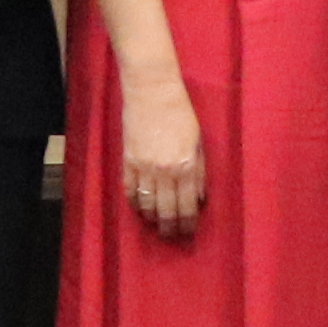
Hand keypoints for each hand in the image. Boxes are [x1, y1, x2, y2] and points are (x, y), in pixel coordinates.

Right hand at [121, 81, 208, 237]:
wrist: (152, 91)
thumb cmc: (181, 113)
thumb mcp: (199, 143)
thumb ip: (199, 173)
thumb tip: (199, 199)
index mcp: (186, 166)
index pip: (187, 206)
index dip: (188, 223)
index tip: (188, 231)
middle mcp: (165, 171)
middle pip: (166, 211)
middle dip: (170, 228)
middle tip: (172, 235)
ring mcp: (144, 167)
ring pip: (147, 205)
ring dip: (152, 219)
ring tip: (157, 225)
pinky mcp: (128, 161)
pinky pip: (130, 191)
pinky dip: (135, 203)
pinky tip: (140, 209)